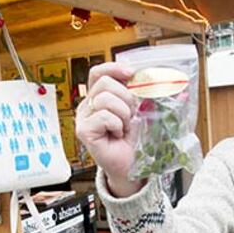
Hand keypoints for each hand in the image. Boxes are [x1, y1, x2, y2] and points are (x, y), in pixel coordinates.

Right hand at [76, 62, 143, 196]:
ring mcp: (83, 119)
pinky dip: (117, 125)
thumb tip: (150, 77)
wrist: (132, 164)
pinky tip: (117, 135)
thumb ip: (138, 93)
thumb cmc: (134, 139)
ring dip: (123, 114)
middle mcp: (87, 106)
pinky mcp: (84, 131)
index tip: (131, 73)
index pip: (98, 73)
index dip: (113, 68)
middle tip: (131, 115)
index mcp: (98, 97)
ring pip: (105, 99)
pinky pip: (104, 116)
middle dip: (126, 97)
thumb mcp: (139, 110)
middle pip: (104, 83)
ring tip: (125, 127)